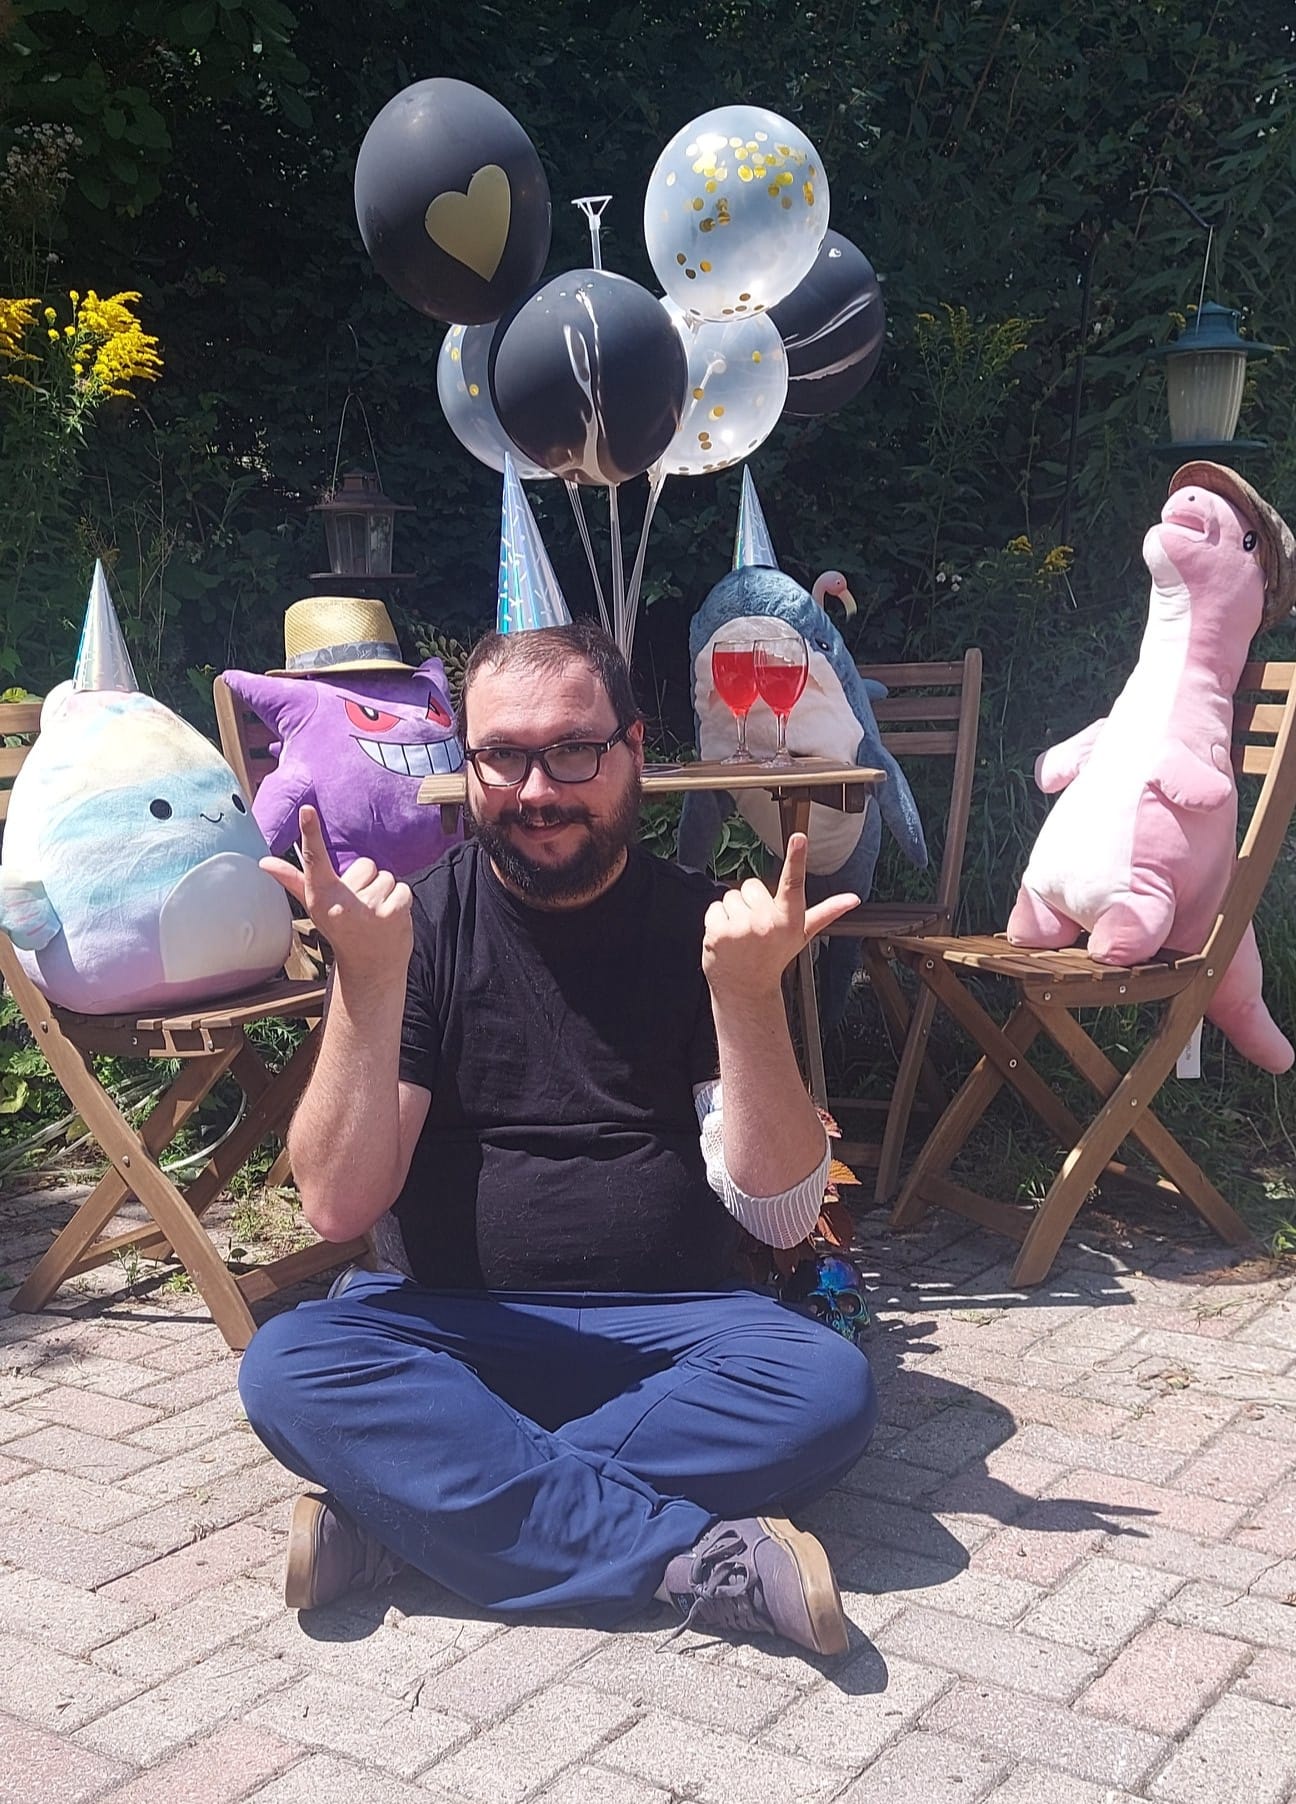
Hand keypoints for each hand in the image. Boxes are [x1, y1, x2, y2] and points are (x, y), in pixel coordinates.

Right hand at [261, 805, 412, 984]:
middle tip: (359, 908)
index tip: (307, 810)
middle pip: (364, 865)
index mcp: (320, 896)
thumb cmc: (340, 929)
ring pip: (385, 877)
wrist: (370, 968)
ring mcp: (368, 908)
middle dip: (366, 883)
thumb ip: (293, 879)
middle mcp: (341, 902)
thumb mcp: (316, 906)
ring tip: (374, 915)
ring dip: (384, 893)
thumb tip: (265, 862)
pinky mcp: (393, 912)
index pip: (314, 859)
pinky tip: (390, 919)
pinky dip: (400, 901)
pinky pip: (402, 888)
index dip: (310, 832)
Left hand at [702, 833, 857, 1005]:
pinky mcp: (718, 931)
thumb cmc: (775, 958)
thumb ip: (827, 911)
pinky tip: (727, 936)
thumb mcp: (802, 934)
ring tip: (741, 933)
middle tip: (756, 924)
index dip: (797, 858)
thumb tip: (852, 899)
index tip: (799, 838)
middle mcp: (766, 922)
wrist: (746, 988)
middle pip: (751, 885)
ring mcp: (741, 927)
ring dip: (733, 911)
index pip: (794, 883)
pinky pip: (714, 908)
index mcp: (788, 919)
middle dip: (751, 901)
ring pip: (731, 896)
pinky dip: (717, 920)